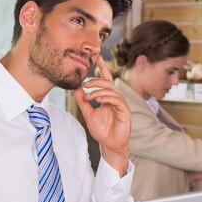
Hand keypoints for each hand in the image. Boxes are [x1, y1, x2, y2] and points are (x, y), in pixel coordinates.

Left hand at [74, 56, 130, 174]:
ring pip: (112, 90)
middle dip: (96, 81)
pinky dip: (107, 98)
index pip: (106, 79)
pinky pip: (117, 100)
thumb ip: (83, 101)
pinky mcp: (125, 111)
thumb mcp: (88, 113)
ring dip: (98, 91)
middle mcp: (116, 98)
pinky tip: (98, 100)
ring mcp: (122, 104)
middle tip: (84, 84)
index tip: (97, 56)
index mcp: (108, 97)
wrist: (109, 145)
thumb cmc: (102, 130)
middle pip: (108, 82)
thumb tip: (76, 89)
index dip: (102, 67)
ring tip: (88, 96)